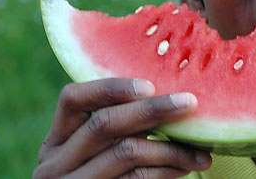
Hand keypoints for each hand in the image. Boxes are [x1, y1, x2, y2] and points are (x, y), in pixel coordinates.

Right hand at [34, 78, 210, 178]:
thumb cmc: (101, 176)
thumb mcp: (92, 153)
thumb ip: (114, 126)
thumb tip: (169, 89)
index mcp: (55, 140)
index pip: (72, 99)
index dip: (110, 88)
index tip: (150, 85)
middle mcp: (55, 163)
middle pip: (104, 123)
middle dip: (152, 110)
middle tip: (190, 102)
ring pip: (126, 152)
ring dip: (170, 148)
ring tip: (201, 150)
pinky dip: (165, 170)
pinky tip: (185, 166)